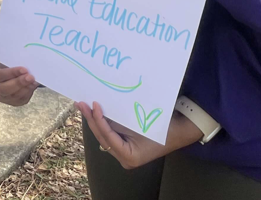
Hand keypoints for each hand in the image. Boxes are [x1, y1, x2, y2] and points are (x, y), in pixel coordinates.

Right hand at [0, 61, 38, 105]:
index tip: (24, 69)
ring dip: (26, 88)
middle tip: (30, 77)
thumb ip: (10, 65)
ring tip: (34, 81)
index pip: (0, 75)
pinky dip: (28, 92)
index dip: (12, 73)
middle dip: (19, 83)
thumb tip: (25, 66)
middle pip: (5, 89)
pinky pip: (21, 99)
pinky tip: (33, 85)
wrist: (2, 76)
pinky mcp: (12, 103)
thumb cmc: (2, 66)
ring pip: (15, 96)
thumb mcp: (2, 62)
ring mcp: (1, 98)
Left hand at [78, 101, 202, 169]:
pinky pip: (109, 133)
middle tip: (80, 103)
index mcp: (128, 156)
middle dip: (91, 119)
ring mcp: (123, 153)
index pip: (107, 136)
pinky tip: (94, 111)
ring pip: (103, 135)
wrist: (180, 130)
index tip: (93, 104)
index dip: (98, 120)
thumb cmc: (162, 128)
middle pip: (102, 136)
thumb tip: (96, 108)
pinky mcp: (124, 145)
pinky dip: (103, 122)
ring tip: (83, 105)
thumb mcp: (138, 124)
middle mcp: (123, 158)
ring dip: (94, 119)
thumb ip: (117, 121)